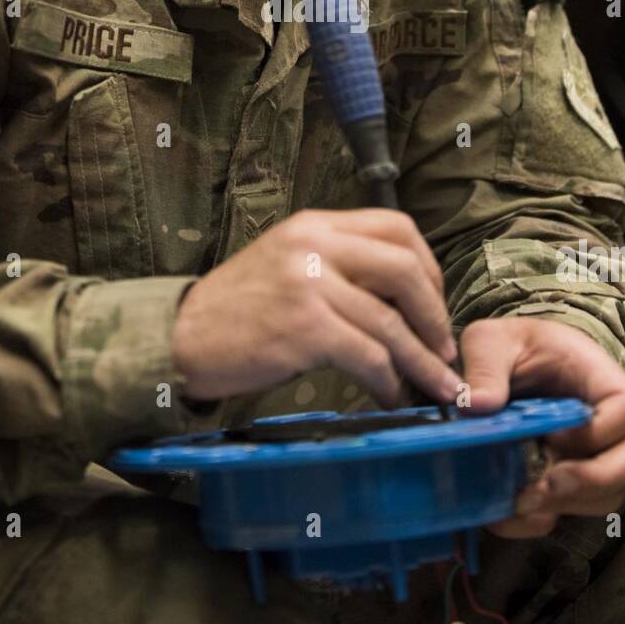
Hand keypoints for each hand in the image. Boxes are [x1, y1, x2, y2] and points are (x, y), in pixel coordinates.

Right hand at [171, 208, 462, 406]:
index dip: (428, 266)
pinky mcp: (304, 328)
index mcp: (314, 224)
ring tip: (438, 386)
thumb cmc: (236, 309)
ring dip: (423, 361)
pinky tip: (392, 398)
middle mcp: (314, 245)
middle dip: (436, 314)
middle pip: (404, 269)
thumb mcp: (287, 263)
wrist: (180, 337)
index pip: (396, 226)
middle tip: (444, 348)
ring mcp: (309, 284)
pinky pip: (368, 355)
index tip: (435, 303)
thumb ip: (337, 263)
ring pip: (391, 322)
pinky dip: (389, 381)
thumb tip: (400, 296)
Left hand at [457, 318, 624, 538]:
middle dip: (593, 482)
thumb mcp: (490, 342)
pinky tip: (503, 513)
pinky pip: (568, 515)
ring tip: (519, 499)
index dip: (601, 431)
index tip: (554, 434)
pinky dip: (537, 522)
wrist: (508, 365)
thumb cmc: (512, 347)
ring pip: (606, 497)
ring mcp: (594, 459)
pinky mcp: (568, 485)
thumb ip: (485, 366)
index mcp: (600, 380)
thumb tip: (476, 406)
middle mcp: (611, 426)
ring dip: (566, 505)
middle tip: (547, 485)